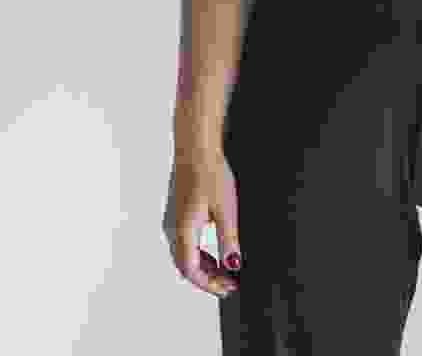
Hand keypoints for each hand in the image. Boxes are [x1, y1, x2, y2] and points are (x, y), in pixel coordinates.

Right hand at [168, 151, 242, 297]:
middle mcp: (173, 228)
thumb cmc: (209, 173)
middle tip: (229, 284)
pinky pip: (185, 241)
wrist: (195, 148)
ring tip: (225, 270)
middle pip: (186, 265)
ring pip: (185, 254)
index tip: (227, 289)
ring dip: (204, 266)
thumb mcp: (226, 209)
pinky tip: (214, 249)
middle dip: (208, 278)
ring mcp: (173, 220)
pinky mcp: (177, 212)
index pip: (191, 270)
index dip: (209, 284)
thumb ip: (229, 239)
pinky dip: (199, 251)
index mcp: (184, 231)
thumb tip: (233, 264)